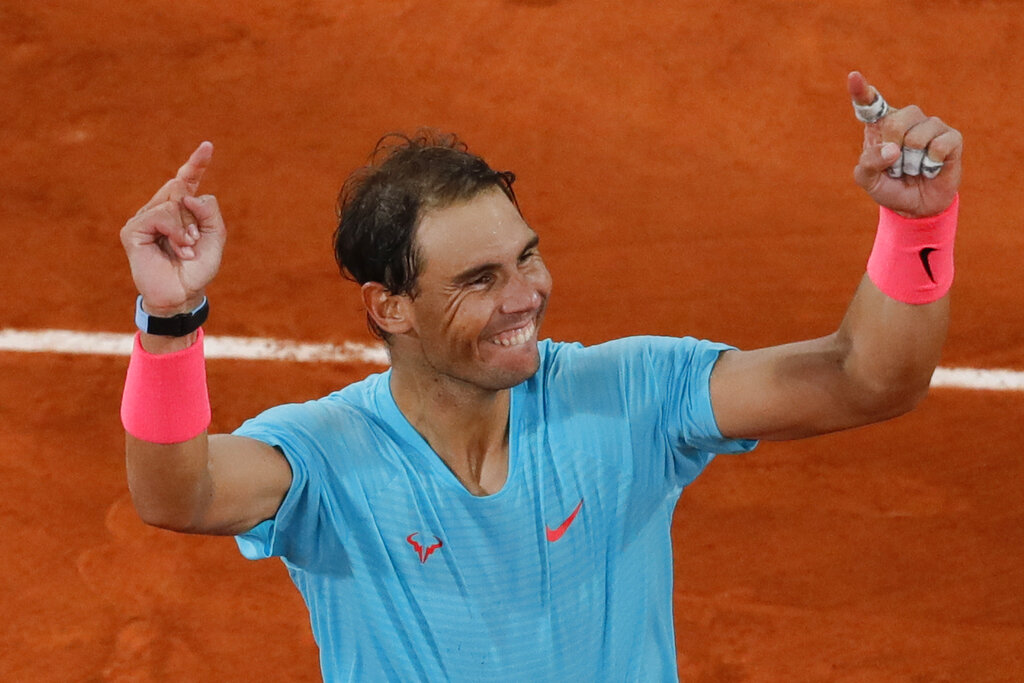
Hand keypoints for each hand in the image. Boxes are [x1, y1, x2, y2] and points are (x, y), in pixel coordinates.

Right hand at [120, 142, 226, 315]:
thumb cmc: (197, 268)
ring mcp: (144, 218)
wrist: (183, 294)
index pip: (187, 180)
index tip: (208, 146)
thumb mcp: (215, 237)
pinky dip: (175, 232)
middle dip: (195, 215)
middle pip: (182, 189)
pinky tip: (178, 250)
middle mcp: (160, 209)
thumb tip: (188, 196)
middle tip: (194, 241)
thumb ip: (209, 211)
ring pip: (173, 202)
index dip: (196, 163)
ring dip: (186, 229)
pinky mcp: (133, 229)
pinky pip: (160, 215)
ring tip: (186, 250)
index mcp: (180, 210)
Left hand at [849, 71, 962, 216]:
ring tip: (913, 168)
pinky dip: (931, 164)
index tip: (853, 77)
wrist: (914, 207)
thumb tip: (893, 149)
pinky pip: (939, 145)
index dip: (862, 91)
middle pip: (896, 122)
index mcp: (881, 125)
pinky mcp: (952, 138)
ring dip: (911, 163)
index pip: (870, 104)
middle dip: (892, 151)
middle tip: (895, 167)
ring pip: (917, 136)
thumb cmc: (888, 186)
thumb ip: (869, 163)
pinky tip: (931, 169)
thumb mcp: (868, 180)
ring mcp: (931, 126)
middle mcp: (906, 119)